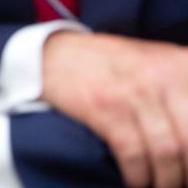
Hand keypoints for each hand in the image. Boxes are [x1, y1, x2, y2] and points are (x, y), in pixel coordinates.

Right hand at [42, 32, 187, 187]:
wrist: (54, 54)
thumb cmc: (109, 64)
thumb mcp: (155, 62)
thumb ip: (182, 85)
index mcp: (179, 64)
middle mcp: (161, 75)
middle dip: (187, 170)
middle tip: (182, 182)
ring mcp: (132, 90)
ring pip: (166, 151)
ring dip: (166, 179)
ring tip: (161, 185)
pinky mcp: (105, 108)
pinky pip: (133, 153)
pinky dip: (137, 175)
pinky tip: (136, 181)